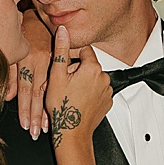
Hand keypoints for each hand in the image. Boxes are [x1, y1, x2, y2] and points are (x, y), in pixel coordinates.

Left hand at [16, 10, 53, 136]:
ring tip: (48, 127)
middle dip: (37, 115)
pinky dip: (58, 96)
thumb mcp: (11, 51)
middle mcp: (40, 62)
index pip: (25, 90)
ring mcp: (51, 62)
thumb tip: (7, 97)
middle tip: (37, 132)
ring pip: (49, 90)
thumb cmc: (20, 34)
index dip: (25, 108)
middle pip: (38, 94)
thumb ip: (8, 74)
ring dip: (48, 110)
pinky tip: (59, 109)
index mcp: (26, 60)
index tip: (26, 124)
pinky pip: (59, 81)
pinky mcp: (60, 61)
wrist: (36, 16)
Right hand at [44, 26, 111, 150]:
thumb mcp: (56, 75)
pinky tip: (77, 101)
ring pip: (92, 79)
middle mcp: (103, 77)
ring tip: (69, 94)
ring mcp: (107, 90)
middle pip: (88, 65)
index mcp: (92, 68)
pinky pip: (97, 92)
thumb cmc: (63, 106)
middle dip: (76, 71)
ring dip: (82, 83)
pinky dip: (89, 94)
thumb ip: (61, 50)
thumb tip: (63, 31)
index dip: (71, 57)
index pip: (84, 50)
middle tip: (62, 84)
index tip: (63, 67)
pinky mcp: (107, 102)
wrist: (72, 133)